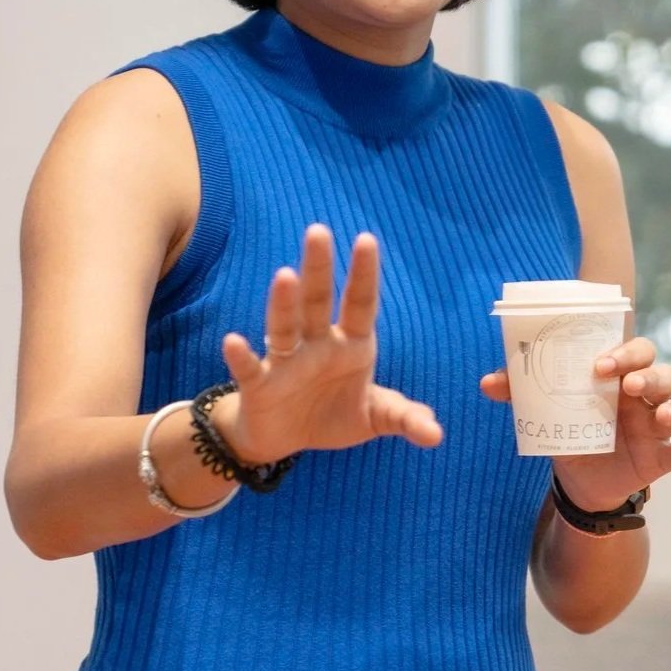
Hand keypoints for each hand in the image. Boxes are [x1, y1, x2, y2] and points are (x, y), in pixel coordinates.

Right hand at [218, 223, 442, 462]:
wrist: (286, 440)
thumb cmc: (333, 415)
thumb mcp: (374, 418)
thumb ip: (404, 418)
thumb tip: (437, 435)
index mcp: (352, 344)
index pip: (360, 303)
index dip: (363, 273)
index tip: (366, 239)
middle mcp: (318, 343)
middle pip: (318, 300)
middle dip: (319, 268)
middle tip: (318, 231)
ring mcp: (287, 361)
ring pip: (285, 325)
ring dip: (284, 303)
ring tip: (285, 275)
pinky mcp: (260, 384)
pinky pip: (251, 367)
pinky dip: (242, 355)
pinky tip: (233, 340)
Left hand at [480, 336, 670, 510]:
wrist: (577, 482)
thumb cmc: (569, 429)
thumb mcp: (545, 410)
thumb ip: (519, 392)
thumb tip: (485, 382)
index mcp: (618, 375)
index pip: (634, 348)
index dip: (624, 351)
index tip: (600, 363)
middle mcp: (642, 395)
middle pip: (661, 372)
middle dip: (647, 374)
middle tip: (625, 385)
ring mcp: (655, 426)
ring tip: (662, 416)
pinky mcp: (661, 458)